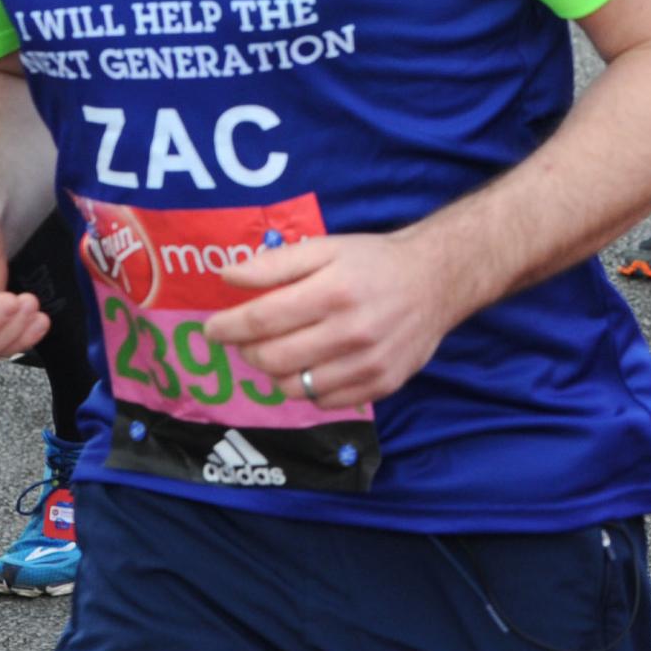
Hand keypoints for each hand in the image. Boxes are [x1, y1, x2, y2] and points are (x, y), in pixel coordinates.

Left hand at [203, 231, 465, 411]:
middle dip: (247, 350)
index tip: (213, 328)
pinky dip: (308, 388)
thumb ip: (276, 263)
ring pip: (294, 387)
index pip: (261, 321)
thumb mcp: (327, 248)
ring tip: (280, 352)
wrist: (437, 281)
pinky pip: (324, 402)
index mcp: (334, 292)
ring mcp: (368, 363)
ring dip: (275, 373)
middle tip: (248, 339)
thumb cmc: (375, 262)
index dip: (227, 327)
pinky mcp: (381, 385)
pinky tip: (312, 365)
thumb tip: (228, 276)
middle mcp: (351, 331)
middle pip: (272, 359)